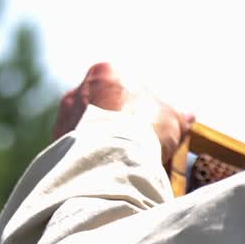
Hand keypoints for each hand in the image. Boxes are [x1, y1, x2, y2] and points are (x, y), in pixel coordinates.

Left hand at [52, 62, 193, 165]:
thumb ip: (177, 116)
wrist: (114, 156)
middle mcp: (78, 90)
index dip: (139, 107)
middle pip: (101, 106)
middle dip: (116, 122)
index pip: (123, 85)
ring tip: (120, 161)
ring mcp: (64, 117)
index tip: (149, 125)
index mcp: (106, 72)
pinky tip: (104, 170)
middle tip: (134, 143)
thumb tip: (189, 117)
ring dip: (100, 140)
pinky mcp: (55, 144)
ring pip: (85, 128)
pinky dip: (88, 158)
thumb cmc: (146, 127)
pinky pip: (75, 150)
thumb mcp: (172, 119)